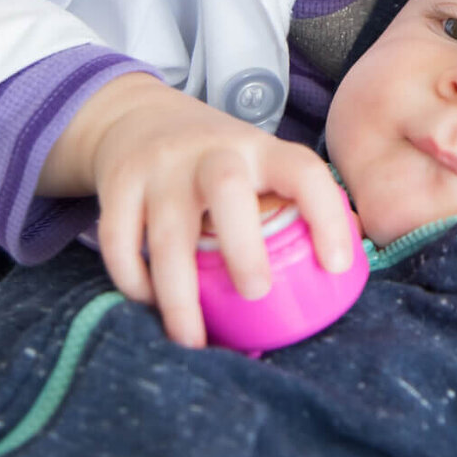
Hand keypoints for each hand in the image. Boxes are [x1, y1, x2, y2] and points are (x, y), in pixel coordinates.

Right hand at [39, 74, 352, 347]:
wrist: (135, 116)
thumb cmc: (215, 160)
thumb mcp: (257, 163)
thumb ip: (289, 205)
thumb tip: (337, 276)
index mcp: (259, 150)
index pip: (303, 170)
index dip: (327, 216)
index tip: (336, 266)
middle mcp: (211, 153)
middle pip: (226, 190)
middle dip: (243, 247)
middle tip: (256, 294)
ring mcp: (160, 168)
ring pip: (166, 232)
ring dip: (179, 294)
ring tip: (194, 340)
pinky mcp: (118, 185)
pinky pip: (121, 240)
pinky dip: (133, 281)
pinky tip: (149, 304)